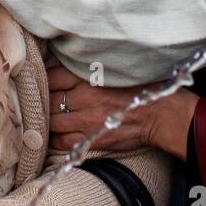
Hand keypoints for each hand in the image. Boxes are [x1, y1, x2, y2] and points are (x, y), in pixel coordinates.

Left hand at [48, 64, 197, 156]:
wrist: (162, 113)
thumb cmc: (143, 87)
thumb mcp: (115, 67)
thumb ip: (90, 65)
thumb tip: (68, 63)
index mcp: (90, 75)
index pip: (53, 76)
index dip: (47, 80)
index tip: (48, 83)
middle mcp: (85, 97)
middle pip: (49, 100)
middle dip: (45, 101)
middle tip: (44, 101)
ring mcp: (87, 120)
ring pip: (52, 121)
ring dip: (48, 120)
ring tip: (50, 117)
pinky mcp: (91, 139)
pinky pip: (62, 142)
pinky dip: (56, 139)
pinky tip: (57, 134)